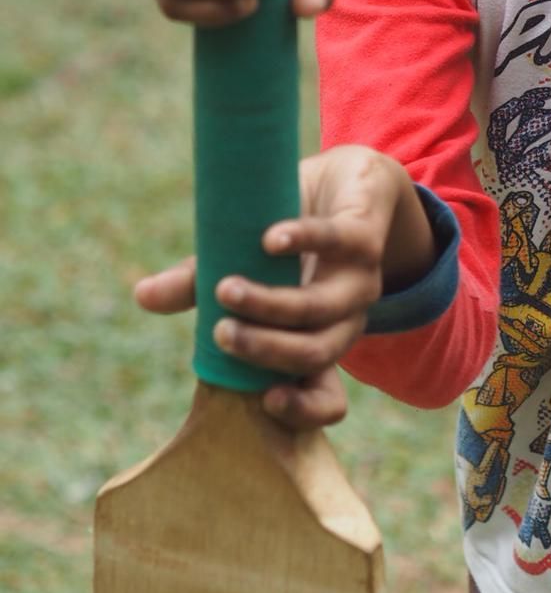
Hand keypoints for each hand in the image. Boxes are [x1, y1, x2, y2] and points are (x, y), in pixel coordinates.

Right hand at [135, 145, 432, 428]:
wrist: (349, 183)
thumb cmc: (289, 236)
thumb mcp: (239, 264)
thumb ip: (197, 287)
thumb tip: (143, 295)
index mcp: (317, 339)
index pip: (326, 397)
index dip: (304, 409)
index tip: (265, 402)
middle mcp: (345, 319)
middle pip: (314, 353)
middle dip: (265, 349)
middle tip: (221, 332)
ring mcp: (359, 279)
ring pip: (321, 307)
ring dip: (271, 304)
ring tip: (225, 289)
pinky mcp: (365, 234)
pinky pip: (340, 242)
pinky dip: (302, 241)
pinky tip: (270, 241)